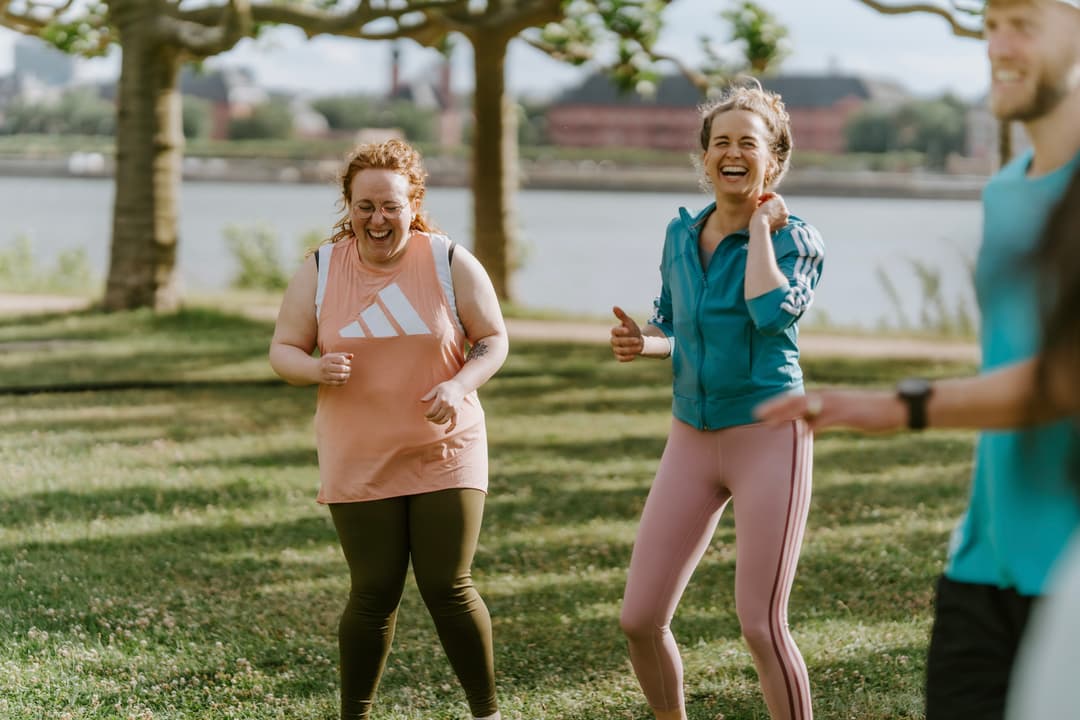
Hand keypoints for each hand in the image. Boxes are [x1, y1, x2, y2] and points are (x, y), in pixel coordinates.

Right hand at [318, 352, 352, 385]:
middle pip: (341, 368)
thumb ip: (342, 354)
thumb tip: (352, 356)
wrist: (312, 370)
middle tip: (348, 369)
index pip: (341, 359)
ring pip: (340, 376)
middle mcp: (325, 367)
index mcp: (327, 358)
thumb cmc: (325, 361)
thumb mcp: (331, 356)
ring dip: (347, 375)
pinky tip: (344, 379)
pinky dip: (343, 381)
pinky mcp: (326, 382)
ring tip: (347, 374)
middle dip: (348, 369)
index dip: (347, 361)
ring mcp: (325, 375)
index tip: (348, 362)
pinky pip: (337, 383)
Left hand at [421, 379, 466, 432]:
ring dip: (437, 423)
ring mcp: (453, 410)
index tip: (425, 415)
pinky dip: (450, 428)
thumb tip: (421, 401)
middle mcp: (448, 406)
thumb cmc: (446, 387)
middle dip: (430, 419)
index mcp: (442, 400)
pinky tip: (445, 432)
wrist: (459, 386)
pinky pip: (454, 423)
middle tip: (427, 418)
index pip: (432, 412)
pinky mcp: (457, 412)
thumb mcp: (436, 389)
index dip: (427, 415)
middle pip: (437, 417)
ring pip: (443, 421)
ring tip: (433, 420)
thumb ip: (429, 396)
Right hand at [610, 306, 642, 361]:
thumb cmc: (632, 330)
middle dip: (628, 341)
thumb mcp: (629, 322)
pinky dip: (627, 357)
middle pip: (616, 341)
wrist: (638, 341)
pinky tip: (634, 355)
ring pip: (620, 350)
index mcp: (615, 331)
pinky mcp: (619, 356)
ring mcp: (616, 349)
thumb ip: (622, 316)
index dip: (620, 331)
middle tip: (638, 340)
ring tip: (640, 347)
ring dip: (630, 349)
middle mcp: (614, 340)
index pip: (614, 331)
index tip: (628, 330)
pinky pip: (620, 359)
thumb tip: (614, 307)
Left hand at [752, 192, 788, 231]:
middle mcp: (786, 214)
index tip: (762, 212)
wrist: (760, 225)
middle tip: (759, 206)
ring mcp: (783, 207)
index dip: (770, 210)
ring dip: (766, 200)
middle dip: (768, 205)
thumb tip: (776, 232)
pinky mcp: (779, 201)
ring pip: (775, 199)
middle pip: (777, 205)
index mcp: (784, 222)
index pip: (778, 212)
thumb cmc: (760, 229)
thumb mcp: (768, 229)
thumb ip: (773, 227)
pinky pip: (773, 194)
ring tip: (759, 204)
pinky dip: (765, 195)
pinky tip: (760, 199)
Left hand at [754, 389, 906, 432]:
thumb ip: (822, 420)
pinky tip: (802, 434)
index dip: (777, 404)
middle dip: (775, 407)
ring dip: (787, 415)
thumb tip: (806, 429)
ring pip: (806, 408)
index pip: (796, 398)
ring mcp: (837, 404)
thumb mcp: (842, 415)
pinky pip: (825, 420)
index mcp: (826, 396)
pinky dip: (812, 426)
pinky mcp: (847, 414)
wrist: (895, 408)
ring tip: (770, 423)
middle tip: (756, 415)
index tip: (760, 411)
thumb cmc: (868, 413)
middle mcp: (828, 397)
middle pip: (795, 400)